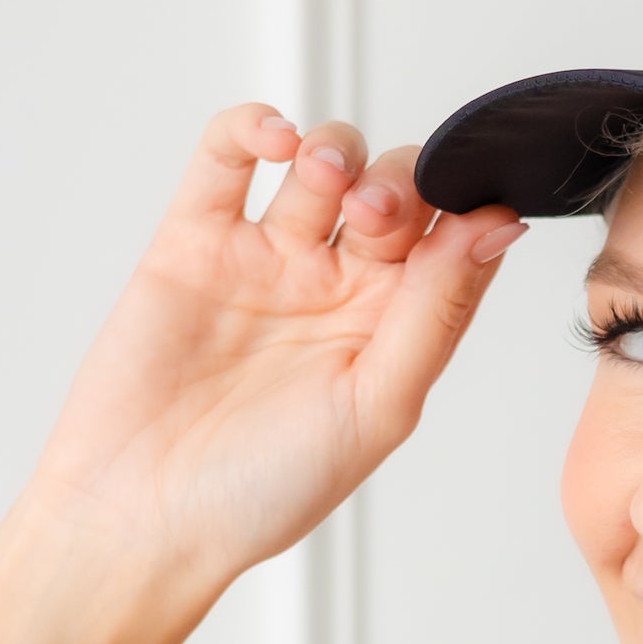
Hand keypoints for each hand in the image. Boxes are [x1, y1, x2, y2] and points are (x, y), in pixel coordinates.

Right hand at [23, 105, 524, 592]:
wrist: (144, 517)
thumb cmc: (267, 488)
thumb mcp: (377, 404)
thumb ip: (437, 310)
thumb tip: (498, 224)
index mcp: (393, 331)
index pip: (453, 241)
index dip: (465, 207)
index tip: (472, 199)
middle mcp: (337, 289)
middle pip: (395, 191)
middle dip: (399, 185)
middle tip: (375, 220)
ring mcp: (266, 260)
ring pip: (322, 162)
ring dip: (338, 150)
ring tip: (327, 181)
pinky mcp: (192, 242)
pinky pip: (227, 157)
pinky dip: (254, 126)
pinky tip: (275, 140)